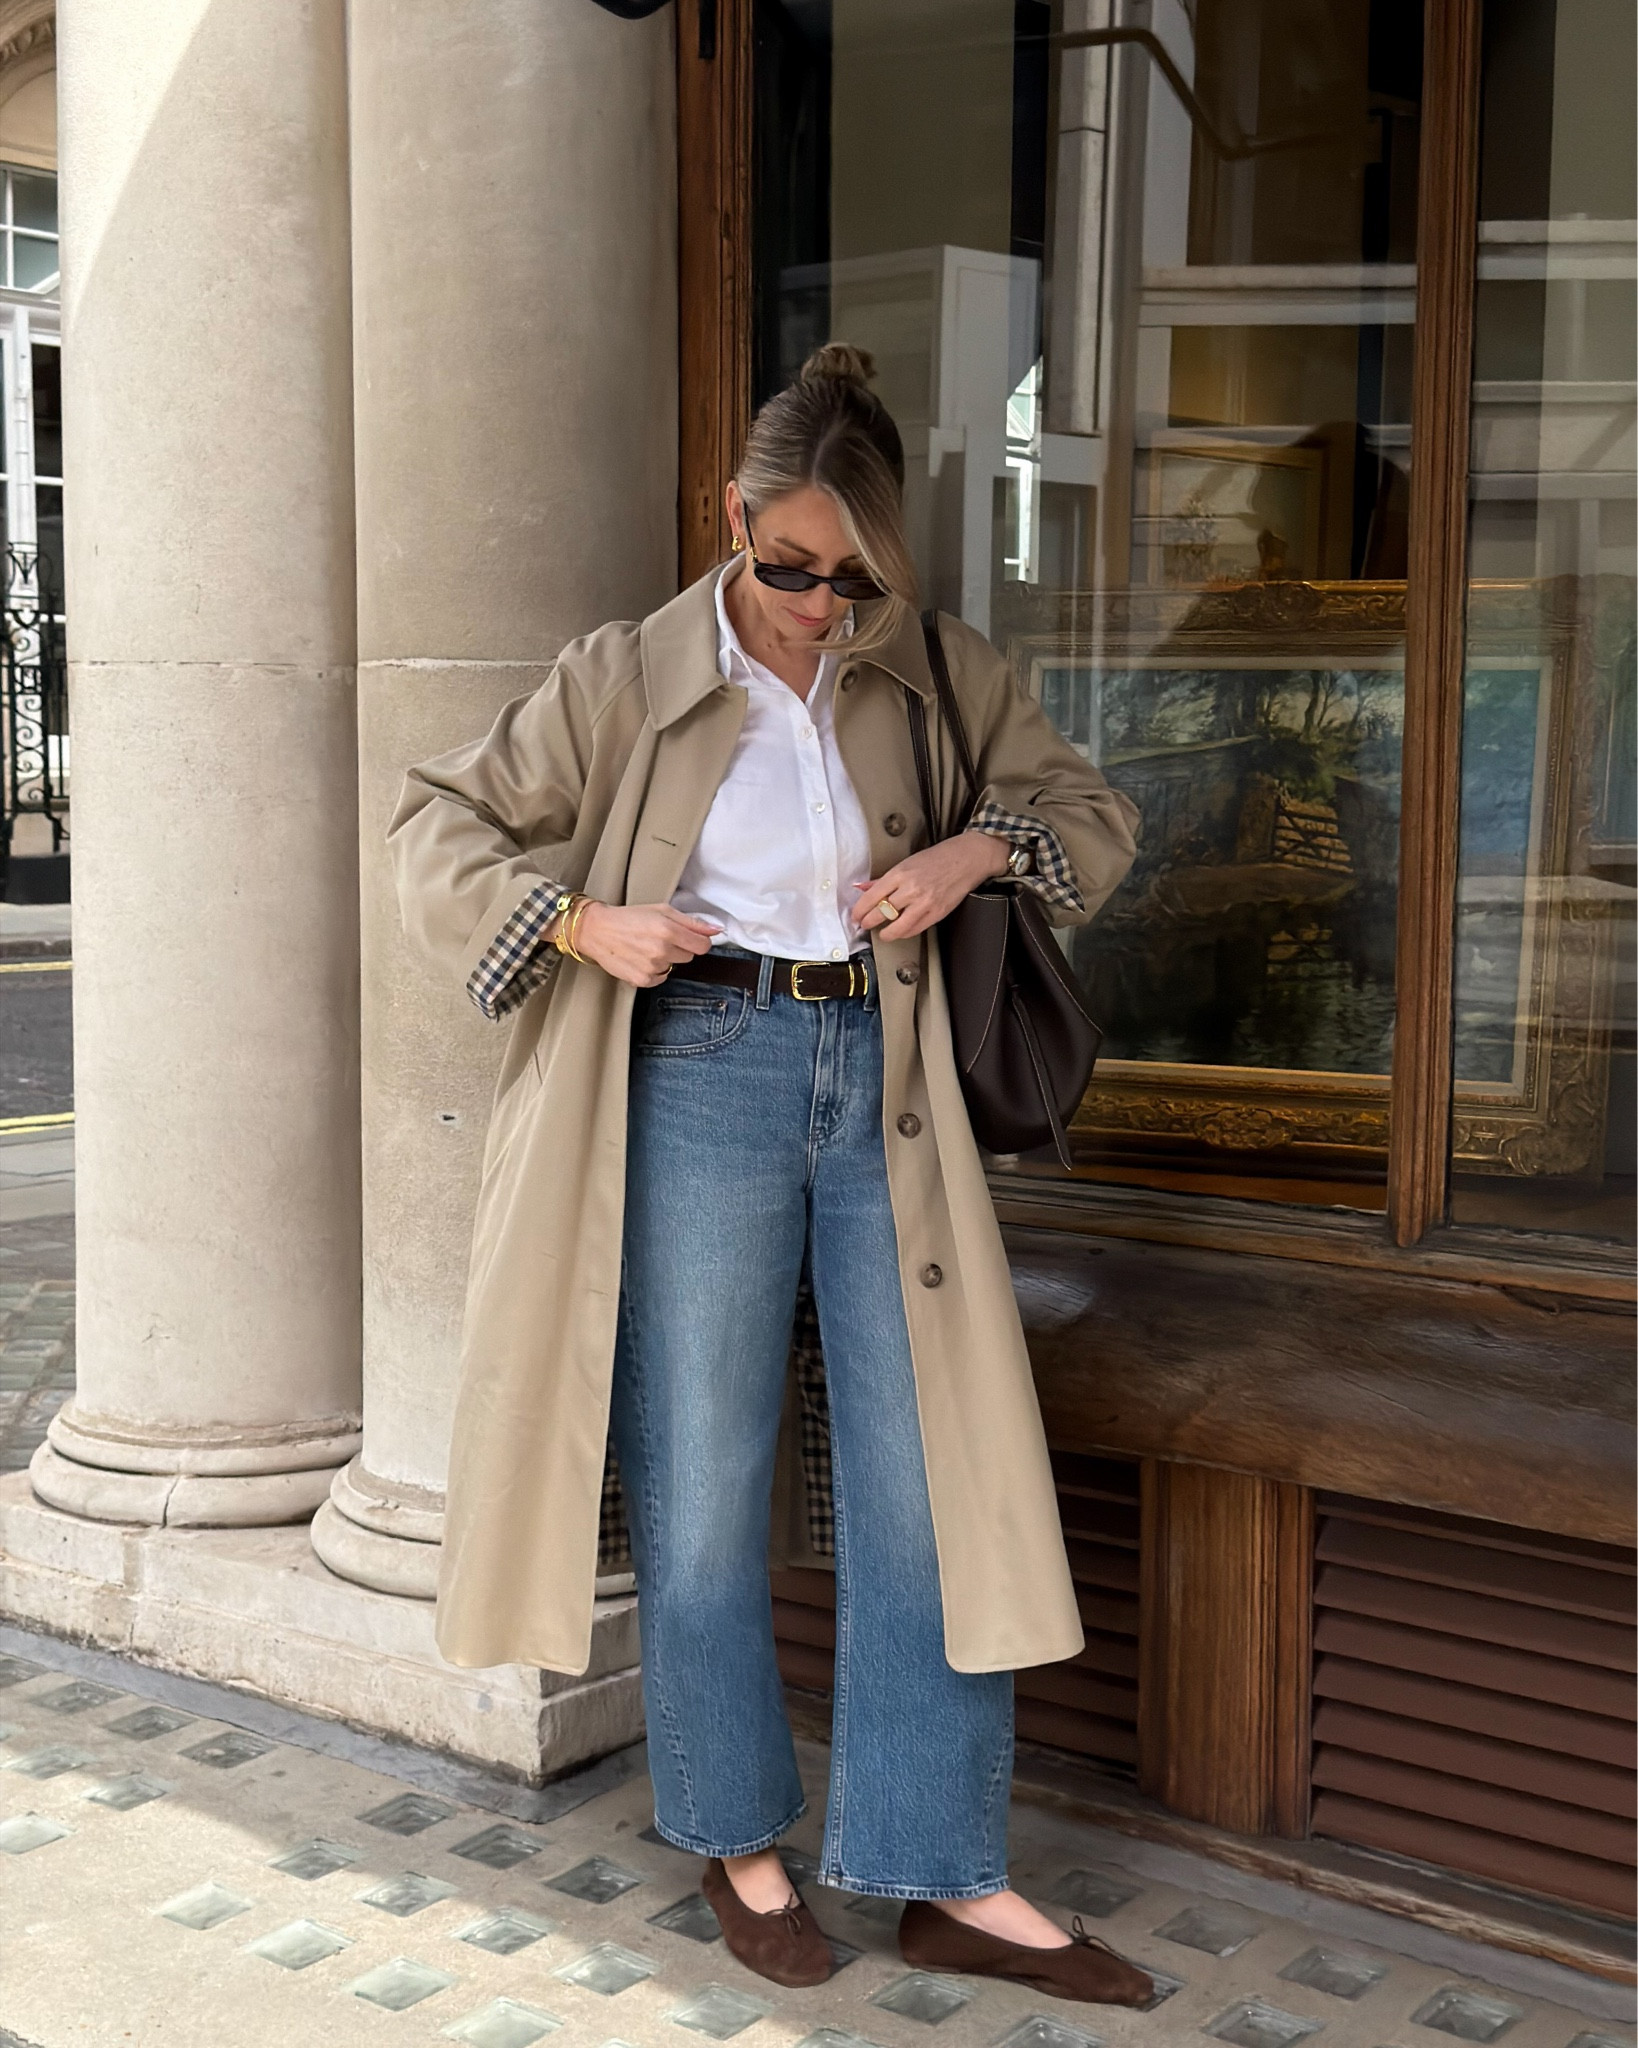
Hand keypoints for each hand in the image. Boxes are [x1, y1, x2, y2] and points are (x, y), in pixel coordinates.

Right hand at [572, 902, 720, 986]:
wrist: (597, 930)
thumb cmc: (629, 917)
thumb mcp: (661, 910)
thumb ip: (692, 922)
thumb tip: (716, 930)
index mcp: (668, 929)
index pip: (703, 945)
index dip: (698, 940)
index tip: (688, 937)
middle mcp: (661, 949)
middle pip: (689, 956)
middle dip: (679, 948)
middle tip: (659, 938)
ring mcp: (651, 967)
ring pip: (673, 967)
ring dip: (665, 959)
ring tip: (645, 947)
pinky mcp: (642, 980)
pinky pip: (660, 978)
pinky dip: (654, 971)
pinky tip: (640, 959)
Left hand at [852, 831, 1009, 939]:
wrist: (966, 859)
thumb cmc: (938, 858)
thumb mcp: (907, 863)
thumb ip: (885, 879)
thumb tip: (864, 888)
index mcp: (900, 873)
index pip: (872, 896)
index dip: (860, 909)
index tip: (856, 915)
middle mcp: (911, 889)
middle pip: (881, 912)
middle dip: (868, 922)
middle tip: (864, 924)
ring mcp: (924, 903)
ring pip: (897, 926)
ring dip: (885, 933)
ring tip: (882, 933)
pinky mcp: (937, 913)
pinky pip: (915, 929)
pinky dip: (904, 933)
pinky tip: (899, 931)